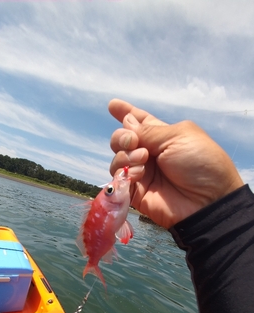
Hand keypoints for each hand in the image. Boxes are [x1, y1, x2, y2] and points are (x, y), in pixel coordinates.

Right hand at [109, 99, 243, 227]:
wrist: (207, 201)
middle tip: (133, 142)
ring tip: (143, 160)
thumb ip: (149, 131)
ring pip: (117, 158)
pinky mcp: (136, 193)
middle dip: (122, 136)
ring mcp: (142, 173)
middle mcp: (149, 153)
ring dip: (125, 155)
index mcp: (163, 136)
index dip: (125, 113)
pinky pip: (118, 179)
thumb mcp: (178, 137)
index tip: (112, 104)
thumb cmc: (200, 163)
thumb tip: (126, 123)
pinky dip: (124, 172)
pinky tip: (138, 173)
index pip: (140, 122)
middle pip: (122, 139)